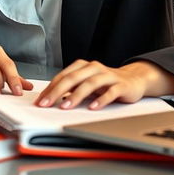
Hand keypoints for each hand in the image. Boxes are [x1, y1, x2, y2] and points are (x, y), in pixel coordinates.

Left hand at [35, 59, 173, 109]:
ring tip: (65, 106)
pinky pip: (110, 92)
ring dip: (76, 95)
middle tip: (46, 104)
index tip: (40, 101)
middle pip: (73, 78)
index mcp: (84, 66)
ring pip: (90, 84)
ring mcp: (108, 75)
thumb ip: (71, 89)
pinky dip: (101, 99)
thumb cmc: (106, 83)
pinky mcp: (121, 85)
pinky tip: (93, 108)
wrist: (133, 80)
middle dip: (57, 91)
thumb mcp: (87, 84)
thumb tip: (50, 99)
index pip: (63, 76)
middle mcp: (94, 68)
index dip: (50, 88)